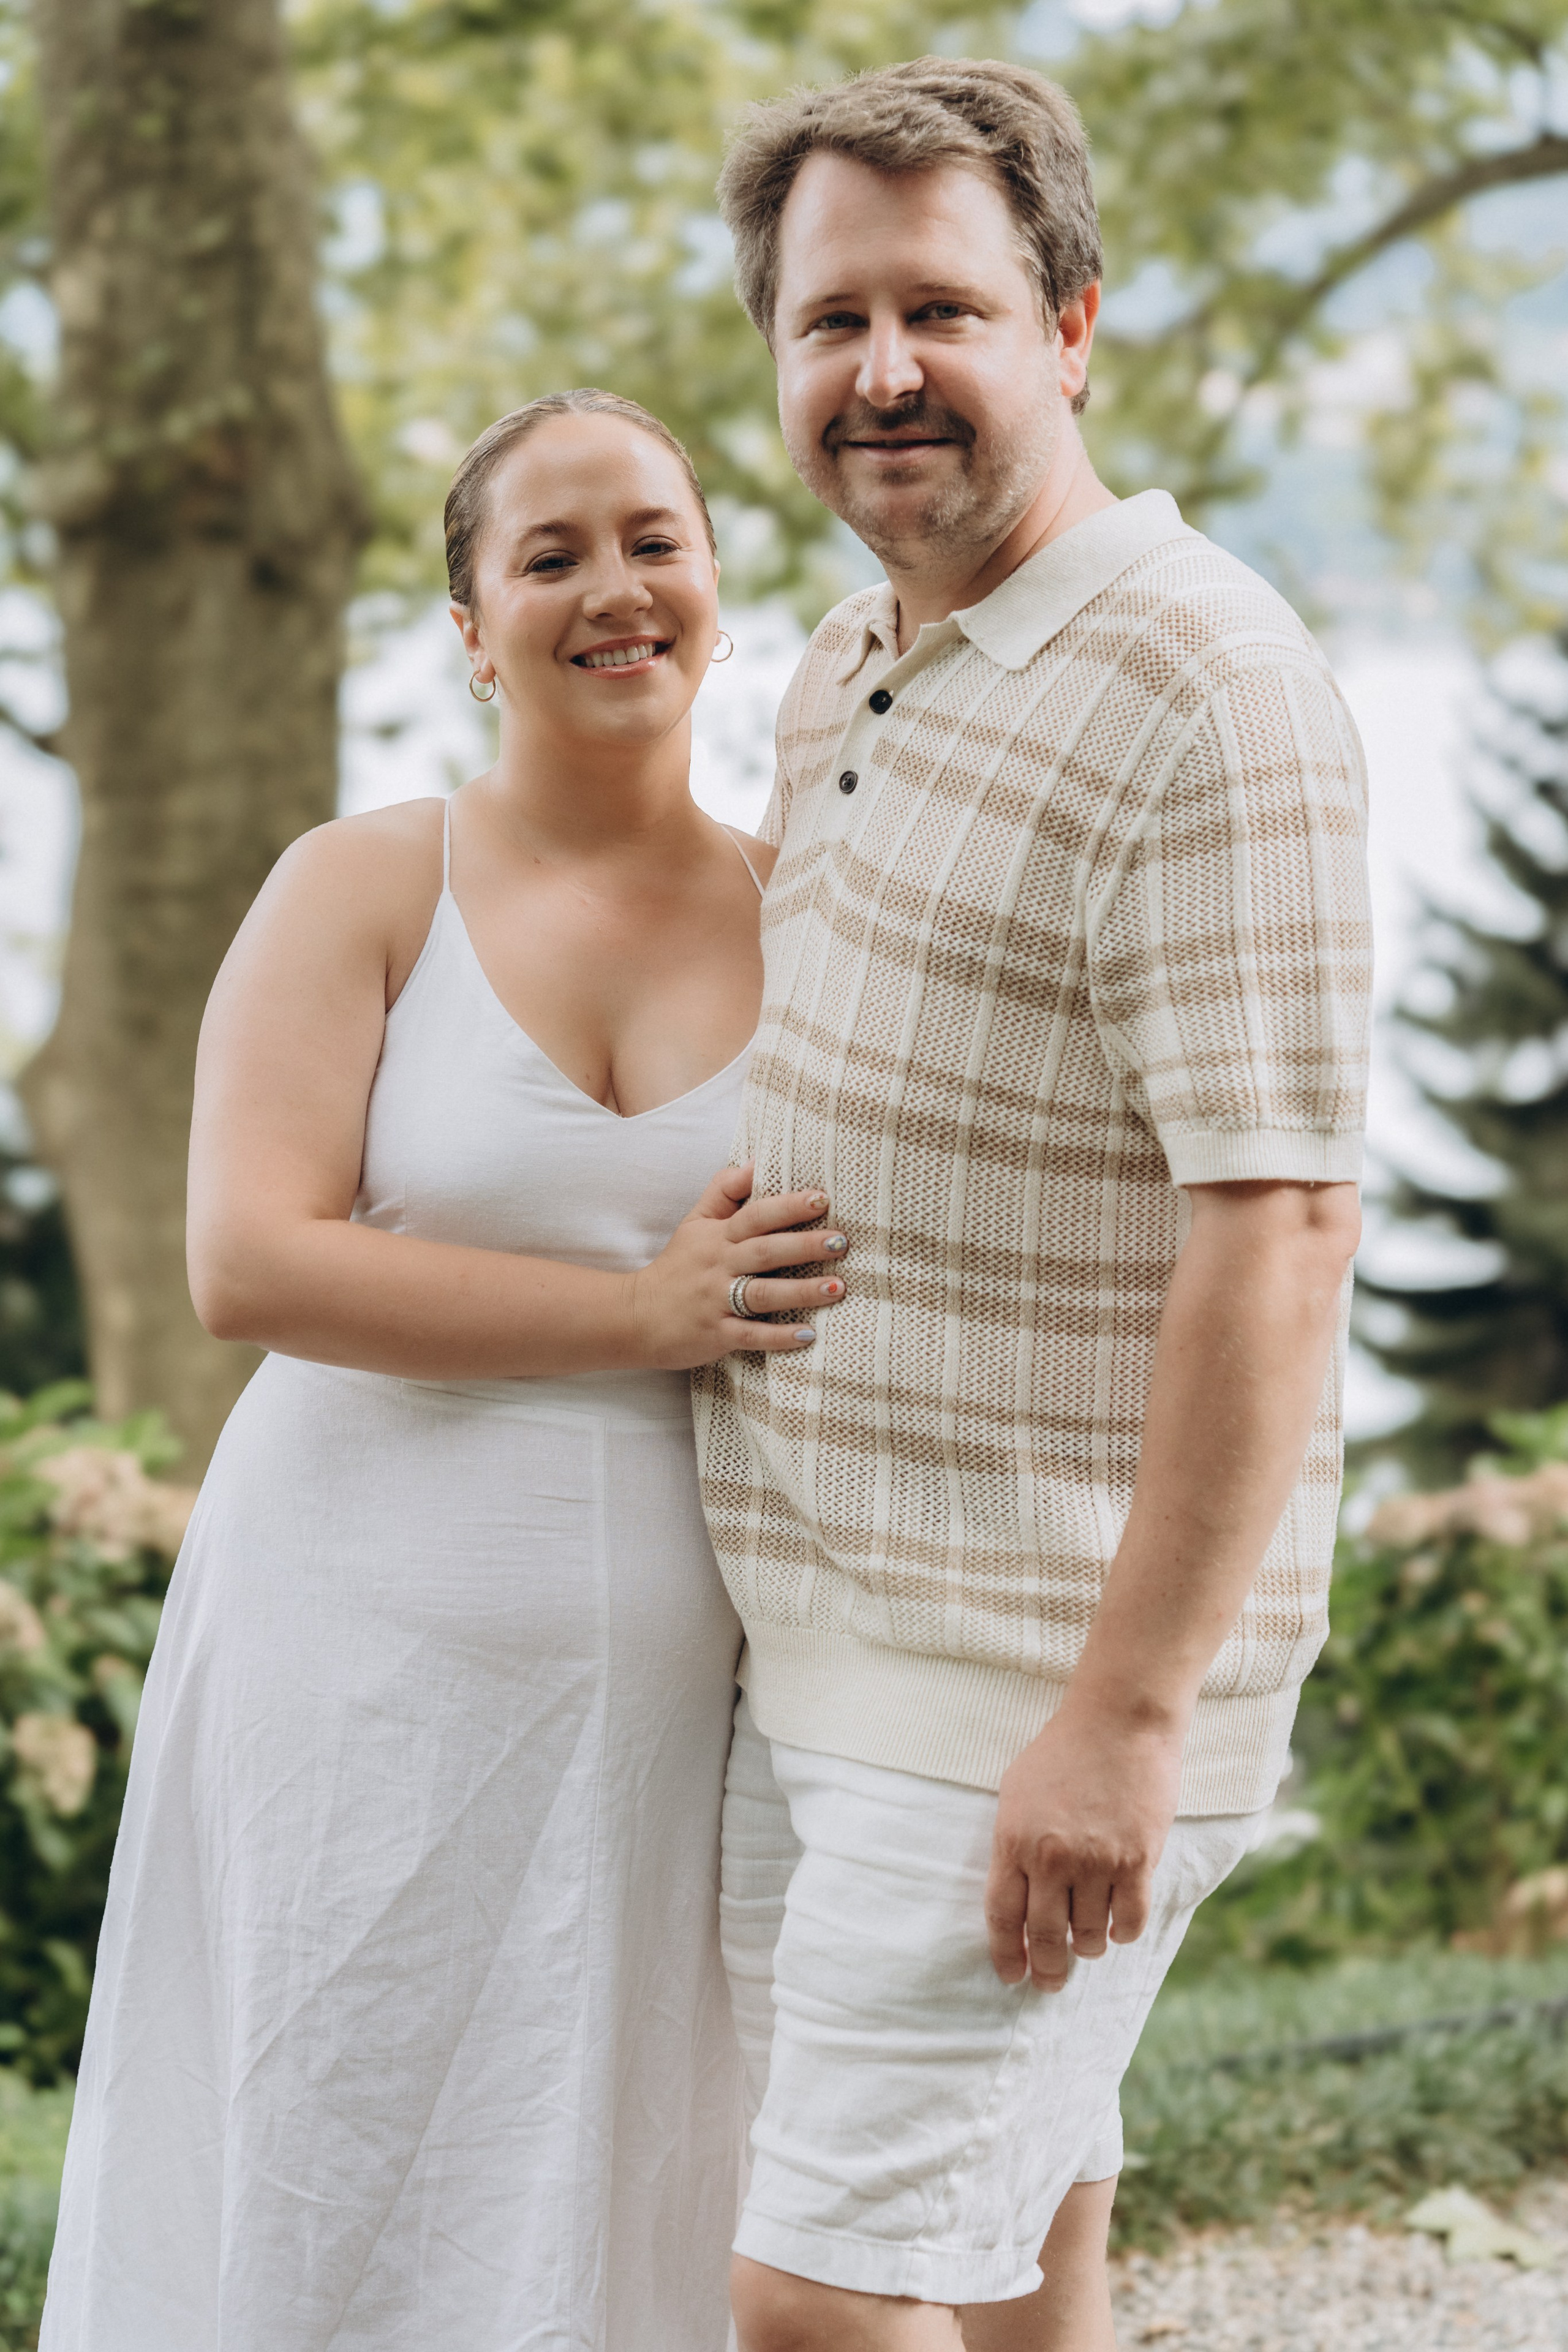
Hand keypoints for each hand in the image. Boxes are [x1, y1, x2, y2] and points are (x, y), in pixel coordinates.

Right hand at [628, 1164, 849, 1369]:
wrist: (636, 1316)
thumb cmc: (676, 1267)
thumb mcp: (694, 1222)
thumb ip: (724, 1191)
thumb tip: (756, 1162)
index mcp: (718, 1236)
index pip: (755, 1215)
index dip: (787, 1206)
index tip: (822, 1199)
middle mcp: (719, 1266)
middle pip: (765, 1251)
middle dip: (804, 1245)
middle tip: (841, 1242)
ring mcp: (717, 1301)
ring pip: (762, 1294)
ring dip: (801, 1291)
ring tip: (837, 1287)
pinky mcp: (716, 1334)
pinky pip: (751, 1335)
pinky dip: (779, 1336)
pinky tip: (809, 1335)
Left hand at [983, 1698, 1182, 1991]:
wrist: (1119, 1720)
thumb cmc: (1064, 1751)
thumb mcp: (1017, 1792)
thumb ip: (1013, 1845)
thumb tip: (1016, 1898)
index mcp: (1014, 1841)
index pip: (1002, 1916)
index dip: (1006, 1955)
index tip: (1013, 1975)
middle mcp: (1052, 1858)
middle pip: (1045, 1937)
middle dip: (1048, 1969)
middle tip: (1051, 1982)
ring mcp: (1097, 1862)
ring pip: (1089, 1935)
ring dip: (1088, 1946)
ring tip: (1088, 1939)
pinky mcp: (1138, 1861)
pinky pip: (1130, 1921)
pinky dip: (1122, 1932)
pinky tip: (1118, 1926)